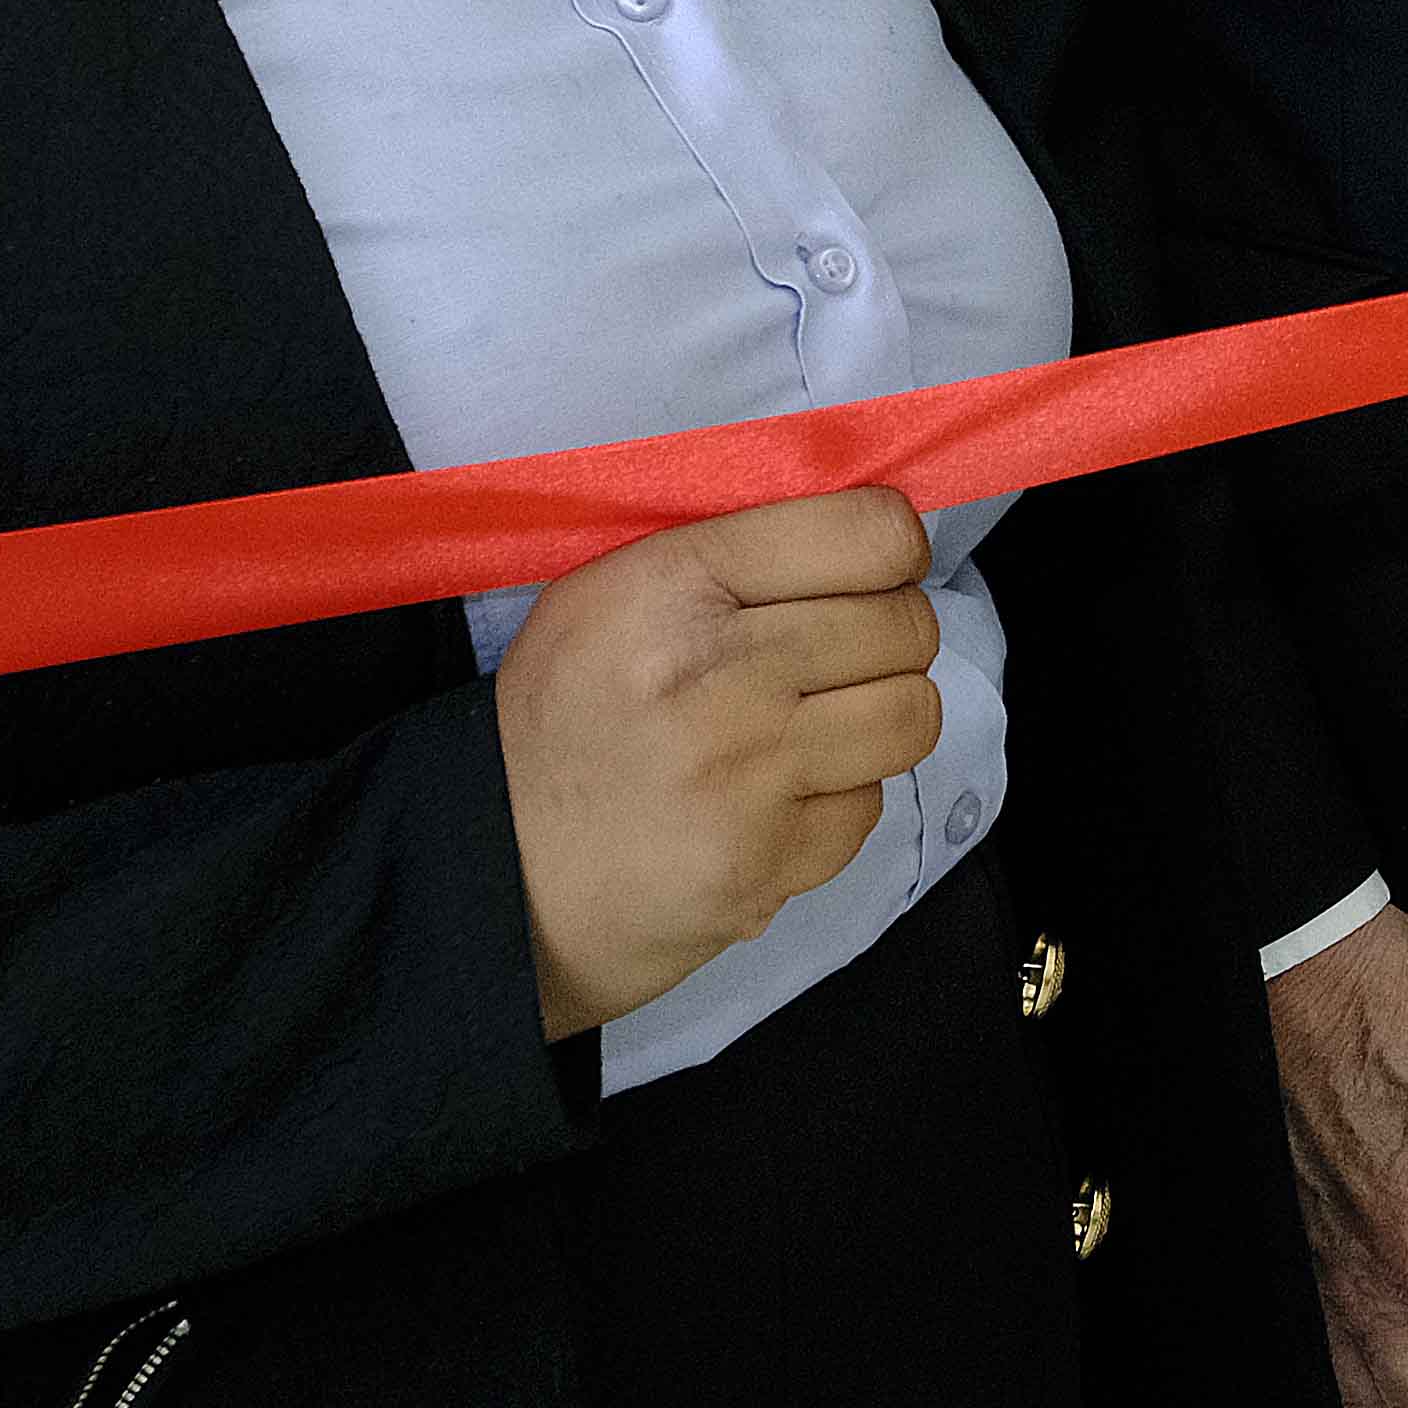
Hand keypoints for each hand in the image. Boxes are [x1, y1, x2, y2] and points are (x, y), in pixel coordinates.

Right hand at [496, 487, 945, 1041]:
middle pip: (906, 626)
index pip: (867, 533)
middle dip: (890, 635)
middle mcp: (719, 675)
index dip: (890, 549)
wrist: (494, 875)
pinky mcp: (767, 864)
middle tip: (840, 655)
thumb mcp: (607, 595)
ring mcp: (749, 778)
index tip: (875, 571)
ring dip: (882, 714)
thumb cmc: (560, 720)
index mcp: (674, 586)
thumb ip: (730, 553)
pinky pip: (870, 806)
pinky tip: (778, 798)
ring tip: (825, 722)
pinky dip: (838, 800)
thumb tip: (870, 533)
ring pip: (913, 715)